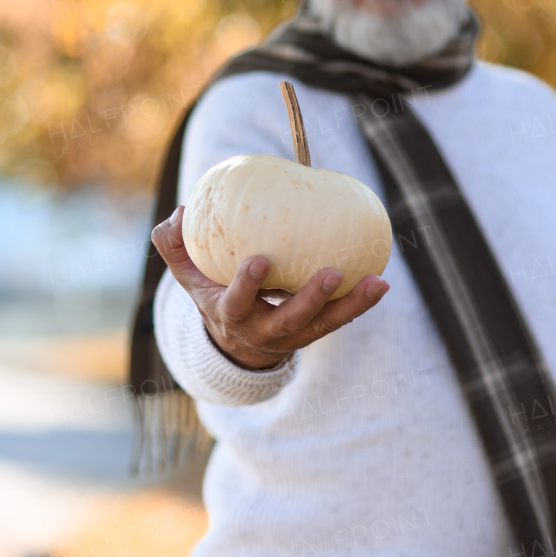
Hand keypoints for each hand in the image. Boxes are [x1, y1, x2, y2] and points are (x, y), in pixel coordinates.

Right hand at [151, 205, 390, 369]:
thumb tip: (181, 212)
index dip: (246, 286)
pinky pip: (341, 319)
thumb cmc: (213, 294)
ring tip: (377, 282)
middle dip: (309, 300)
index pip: (236, 304)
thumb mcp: (187, 276)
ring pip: (324, 325)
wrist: (235, 344)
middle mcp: (263, 331)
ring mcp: (293, 336)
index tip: (258, 261)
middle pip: (289, 321)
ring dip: (351, 305)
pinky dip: (361, 303)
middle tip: (331, 272)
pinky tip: (381, 281)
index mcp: (230, 315)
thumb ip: (174, 245)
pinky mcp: (315, 333)